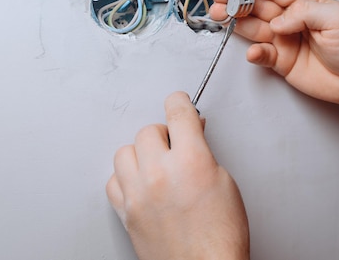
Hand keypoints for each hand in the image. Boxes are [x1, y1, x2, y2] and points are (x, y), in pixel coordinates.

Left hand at [106, 91, 249, 259]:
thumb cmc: (220, 237)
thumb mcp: (225, 182)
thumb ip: (203, 152)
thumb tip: (191, 136)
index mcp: (191, 161)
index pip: (177, 112)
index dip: (179, 102)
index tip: (179, 102)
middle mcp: (160, 174)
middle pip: (148, 130)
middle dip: (164, 134)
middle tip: (176, 144)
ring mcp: (139, 194)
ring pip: (125, 151)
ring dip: (142, 152)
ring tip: (157, 163)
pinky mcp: (126, 212)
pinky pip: (113, 180)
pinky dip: (126, 177)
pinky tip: (142, 182)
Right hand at [210, 0, 338, 107]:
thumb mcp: (338, 17)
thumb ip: (306, 13)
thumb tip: (279, 21)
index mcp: (305, 3)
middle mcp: (290, 20)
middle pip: (258, 6)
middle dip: (237, 0)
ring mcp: (284, 40)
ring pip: (254, 27)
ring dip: (236, 22)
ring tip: (220, 17)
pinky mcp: (281, 61)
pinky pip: (262, 54)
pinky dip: (254, 53)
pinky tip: (253, 51)